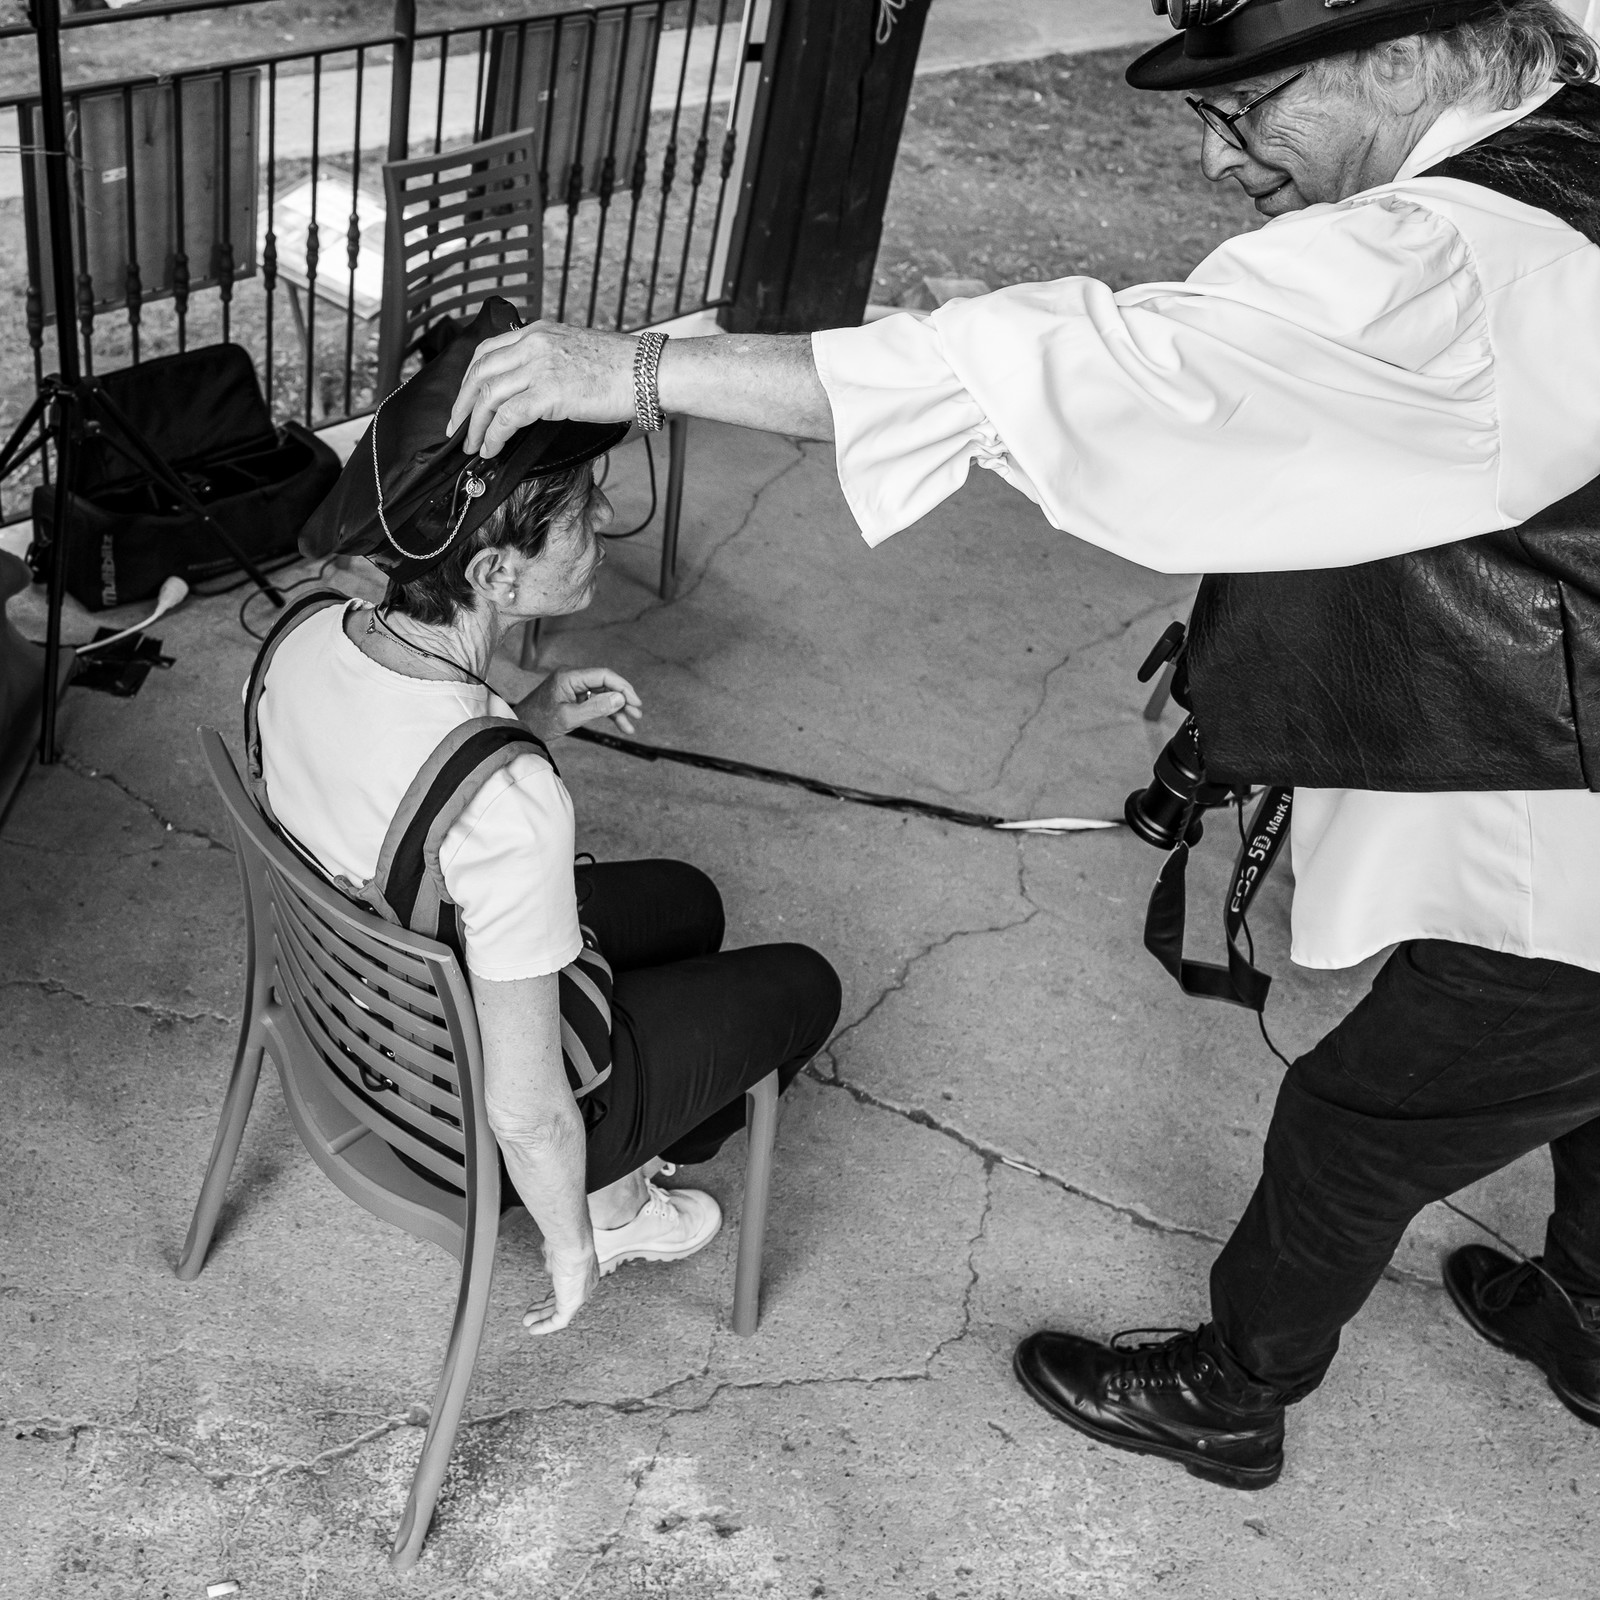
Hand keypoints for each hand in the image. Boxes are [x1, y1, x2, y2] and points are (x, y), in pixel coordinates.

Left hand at [449, 321, 635, 458]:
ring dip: (475, 424)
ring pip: (488, 395)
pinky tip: (491, 449)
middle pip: (480, 372)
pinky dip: (493, 435)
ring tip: (471, 444)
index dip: (469, 379)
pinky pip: (507, 416)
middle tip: (455, 428)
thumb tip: (535, 393)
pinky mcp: (548, 392)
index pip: (488, 350)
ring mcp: (540, 366)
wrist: (648, 371)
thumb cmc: (623, 369)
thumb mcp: (576, 354)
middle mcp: (533, 343)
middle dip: (462, 404)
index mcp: (538, 332)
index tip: (464, 401)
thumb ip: (550, 364)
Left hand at [515, 667, 642, 740]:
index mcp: (569, 676)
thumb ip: (596, 707)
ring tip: (631, 723)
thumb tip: (621, 698)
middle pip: (605, 684)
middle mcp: (572, 678)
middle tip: (637, 713)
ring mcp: (573, 687)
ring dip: (617, 709)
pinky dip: (606, 713)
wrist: (520, 729)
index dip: (622, 687)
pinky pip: (594, 702)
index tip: (635, 702)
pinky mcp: (573, 697)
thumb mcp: (570, 717)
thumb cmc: (539, 722)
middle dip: (622, 699)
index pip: (603, 675)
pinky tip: (620, 724)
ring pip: (602, 694)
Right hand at [523, 1240, 599, 1335]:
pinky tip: (533, 1329)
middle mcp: (585, 1284)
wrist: (572, 1244)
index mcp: (584, 1270)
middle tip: (530, 1313)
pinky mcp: (573, 1304)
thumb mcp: (556, 1251)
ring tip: (528, 1322)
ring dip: (542, 1318)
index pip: (567, 1287)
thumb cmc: (565, 1241)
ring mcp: (580, 1294)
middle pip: (562, 1300)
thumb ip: (553, 1260)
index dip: (552, 1295)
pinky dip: (544, 1326)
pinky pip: (558, 1320)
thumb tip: (549, 1264)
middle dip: (544, 1308)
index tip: (541, 1299)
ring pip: (559, 1311)